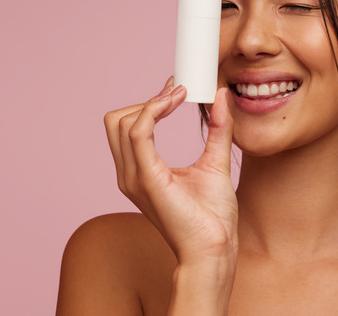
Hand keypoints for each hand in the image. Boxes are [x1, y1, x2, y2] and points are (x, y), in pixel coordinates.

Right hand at [104, 78, 237, 266]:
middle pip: (116, 120)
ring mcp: (134, 177)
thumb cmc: (213, 217)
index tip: (178, 89)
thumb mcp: (216, 162)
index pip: (127, 126)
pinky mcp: (147, 178)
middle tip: (179, 91)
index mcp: (141, 171)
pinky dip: (153, 110)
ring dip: (151, 101)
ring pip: (121, 122)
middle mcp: (130, 173)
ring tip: (180, 95)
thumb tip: (221, 96)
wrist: (215, 248)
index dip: (149, 102)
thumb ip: (218, 129)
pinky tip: (175, 103)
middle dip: (146, 100)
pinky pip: (137, 133)